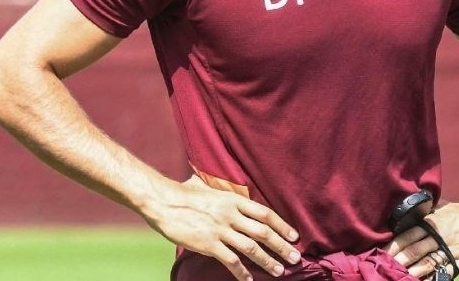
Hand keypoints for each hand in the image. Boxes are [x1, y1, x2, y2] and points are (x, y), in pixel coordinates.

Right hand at [142, 175, 300, 280]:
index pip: (265, 213)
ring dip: (267, 261)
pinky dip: (241, 272)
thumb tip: (234, 189)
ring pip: (251, 248)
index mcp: (233, 200)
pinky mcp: (209, 244)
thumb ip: (224, 192)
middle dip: (282, 246)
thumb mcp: (210, 187)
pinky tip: (248, 280)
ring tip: (279, 271)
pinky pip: (230, 261)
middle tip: (295, 258)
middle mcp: (231, 214)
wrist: (164, 202)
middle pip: (263, 232)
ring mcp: (220, 230)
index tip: (294, 236)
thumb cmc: (184, 193)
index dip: (282, 225)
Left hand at [383, 195, 458, 278]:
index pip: (408, 236)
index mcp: (432, 222)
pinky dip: (432, 278)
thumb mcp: (443, 209)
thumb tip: (408, 220)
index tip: (383, 254)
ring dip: (412, 272)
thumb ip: (427, 216)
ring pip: (427, 263)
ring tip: (399, 277)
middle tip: (385, 268)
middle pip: (414, 251)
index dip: (394, 246)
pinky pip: (444, 272)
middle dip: (398, 261)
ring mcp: (451, 250)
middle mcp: (439, 236)